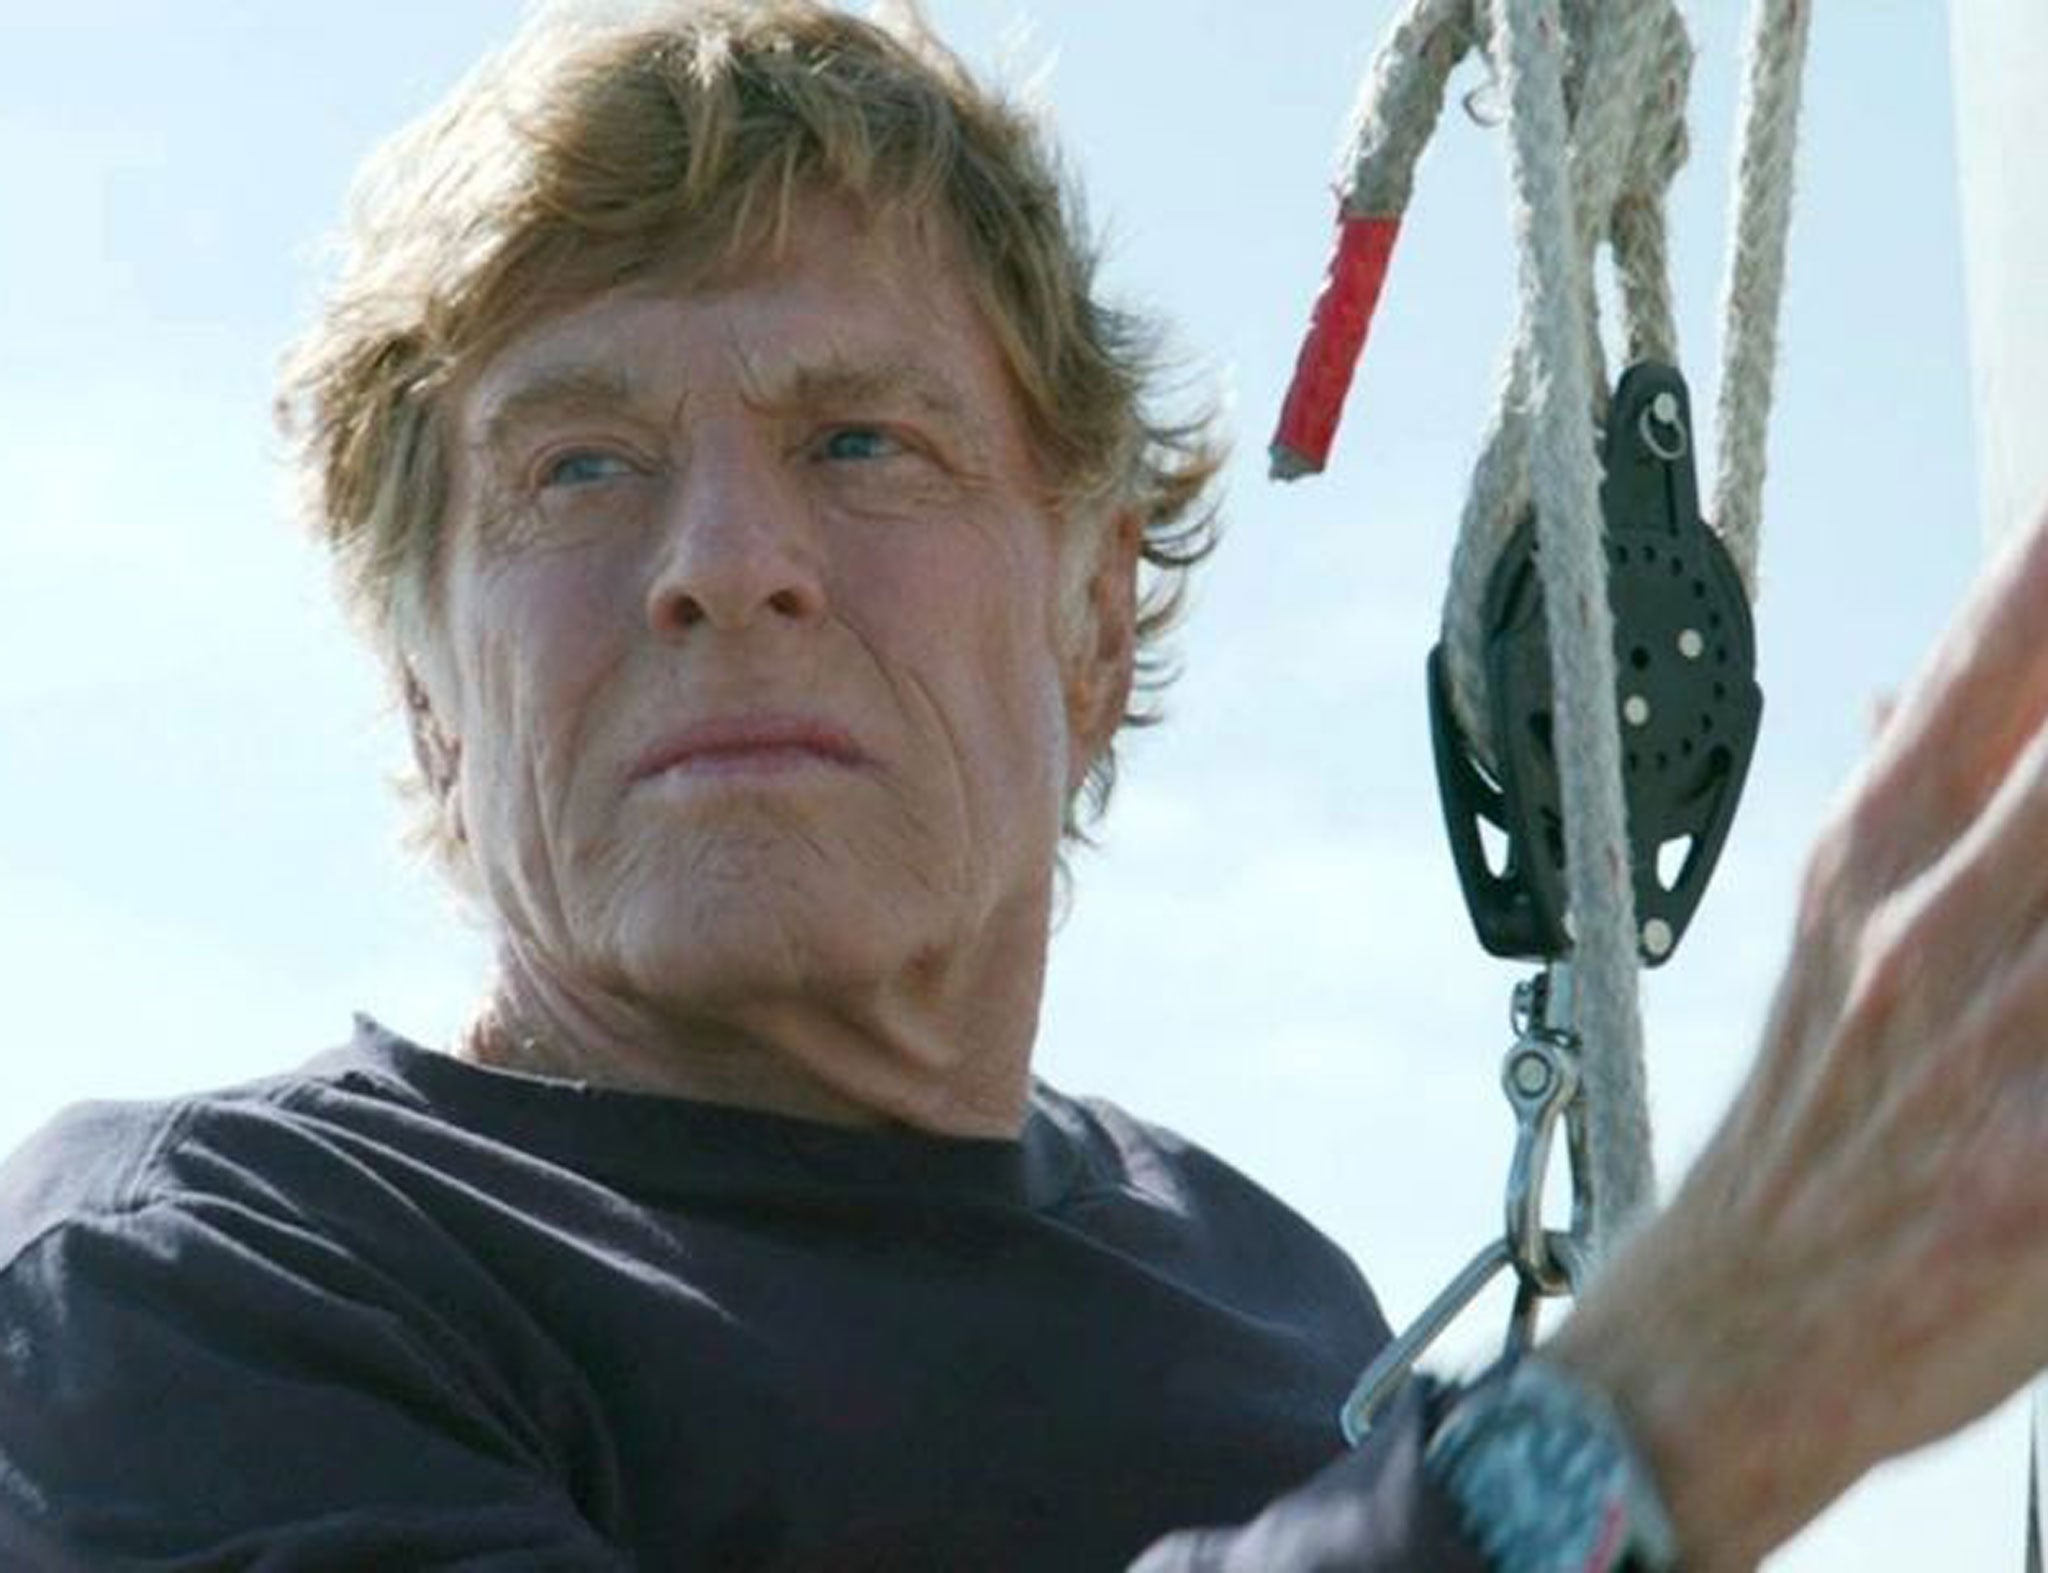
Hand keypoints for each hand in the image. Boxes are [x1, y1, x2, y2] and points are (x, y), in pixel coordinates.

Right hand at [1545, 501, 2047, 1569]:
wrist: (1732, 1336)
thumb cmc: (1798, 1137)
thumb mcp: (1814, 949)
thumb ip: (1891, 808)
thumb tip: (1908, 692)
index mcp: (1866, 860)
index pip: (1987, 657)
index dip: (2045, 559)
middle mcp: (1927, 927)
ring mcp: (1991, 1044)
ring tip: (2041, 909)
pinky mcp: (2044, 1173)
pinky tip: (2047, 1005)